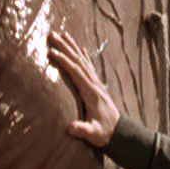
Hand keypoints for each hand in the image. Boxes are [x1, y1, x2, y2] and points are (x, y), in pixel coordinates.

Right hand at [47, 29, 119, 147]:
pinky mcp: (96, 85)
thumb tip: (69, 128)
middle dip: (65, 47)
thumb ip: (83, 130)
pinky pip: (88, 66)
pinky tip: (80, 49)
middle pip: (78, 61)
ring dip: (72, 47)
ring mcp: (96, 83)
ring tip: (63, 35)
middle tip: (52, 35)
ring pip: (83, 60)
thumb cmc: (104, 132)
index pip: (76, 72)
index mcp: (91, 92)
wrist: (118, 131)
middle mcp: (94, 84)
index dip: (64, 61)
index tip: (51, 52)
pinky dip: (83, 55)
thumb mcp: (94, 133)